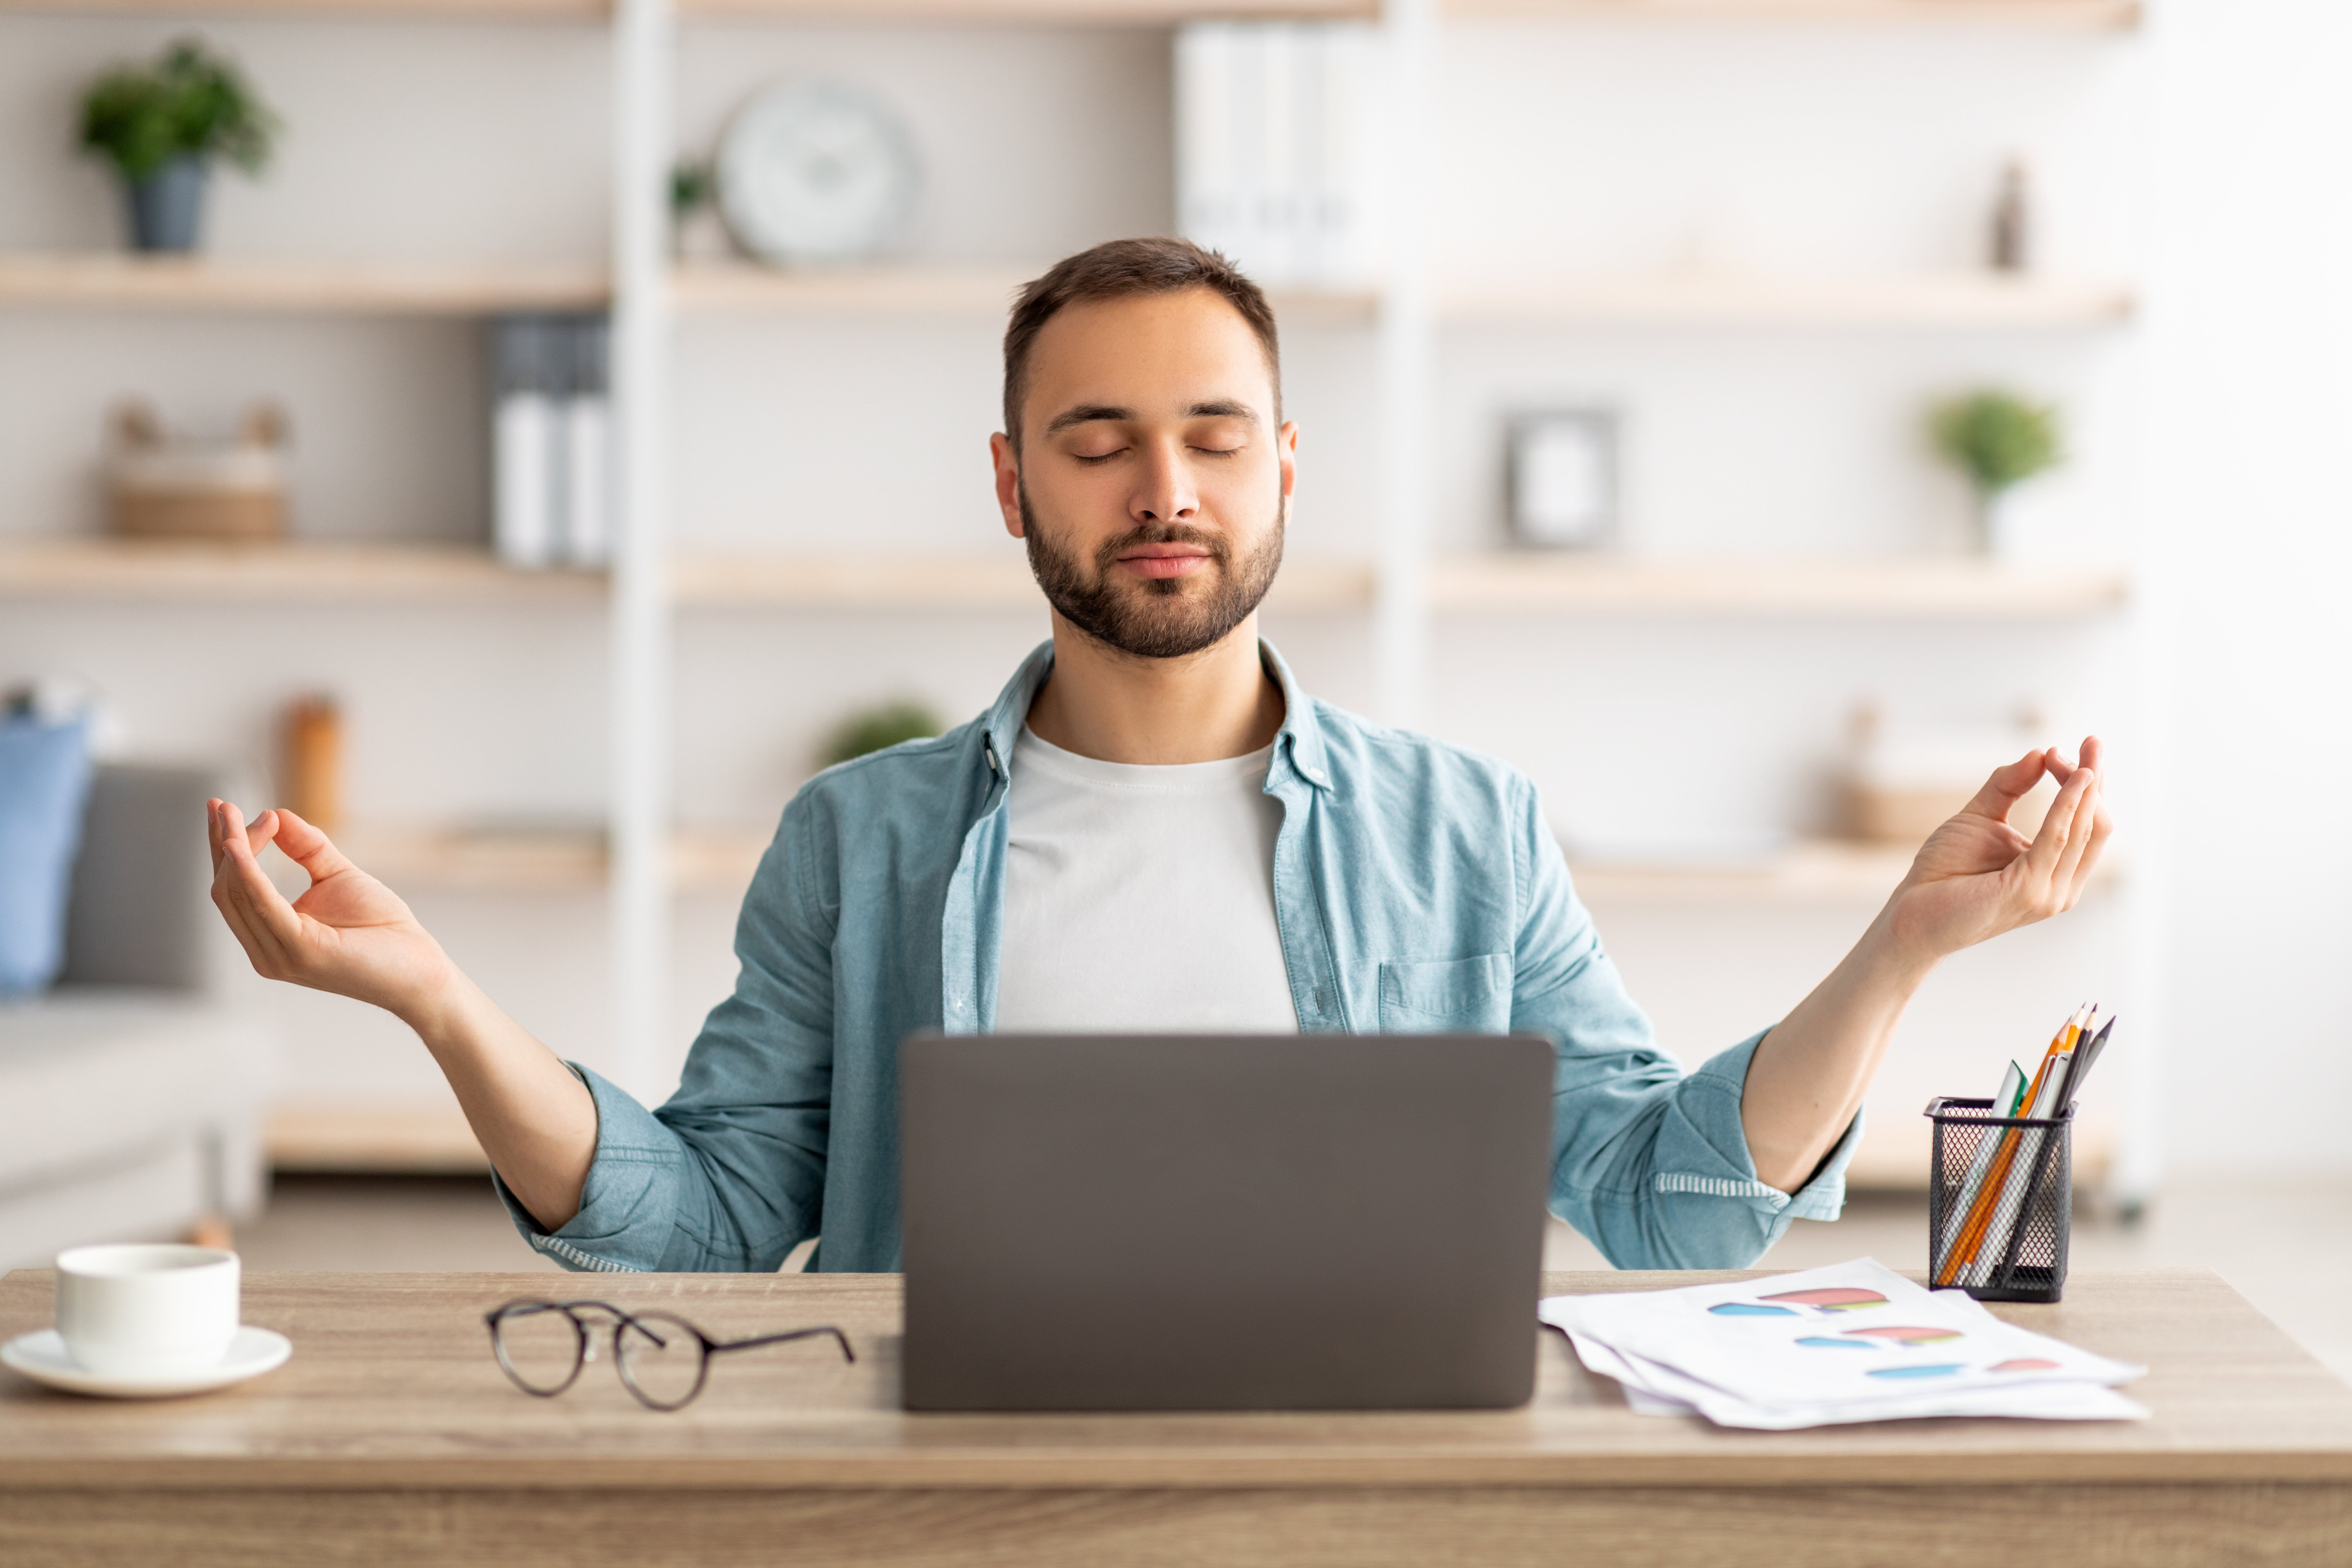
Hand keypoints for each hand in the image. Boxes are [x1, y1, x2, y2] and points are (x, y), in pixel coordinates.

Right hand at [207, 800, 456, 1022]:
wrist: (420, 970)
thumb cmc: (382, 927)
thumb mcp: (338, 876)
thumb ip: (306, 848)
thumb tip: (274, 813)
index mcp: (270, 935)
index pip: (230, 888)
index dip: (222, 846)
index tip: (221, 806)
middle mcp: (266, 951)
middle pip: (226, 889)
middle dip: (222, 843)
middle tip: (220, 804)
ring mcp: (279, 955)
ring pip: (236, 895)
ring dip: (232, 849)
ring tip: (228, 812)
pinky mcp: (301, 951)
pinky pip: (264, 905)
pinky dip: (248, 873)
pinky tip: (238, 844)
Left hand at [1882, 737, 2114, 964]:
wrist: (1911, 911)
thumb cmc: (1944, 870)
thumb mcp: (1980, 817)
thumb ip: (2009, 786)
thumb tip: (2039, 752)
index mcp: (2056, 870)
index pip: (2089, 822)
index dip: (2091, 783)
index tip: (2083, 745)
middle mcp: (2062, 885)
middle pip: (2097, 824)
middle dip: (2094, 779)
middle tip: (2091, 739)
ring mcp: (2050, 892)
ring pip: (2084, 829)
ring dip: (2081, 786)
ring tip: (2070, 752)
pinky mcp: (2031, 891)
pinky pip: (2057, 839)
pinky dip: (2066, 804)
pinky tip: (2070, 776)